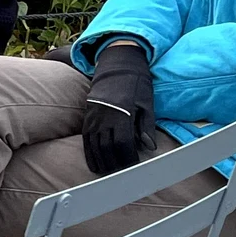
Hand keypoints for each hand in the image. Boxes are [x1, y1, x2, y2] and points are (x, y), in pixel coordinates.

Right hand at [81, 38, 154, 176]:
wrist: (117, 64)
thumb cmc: (135, 83)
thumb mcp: (146, 103)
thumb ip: (146, 126)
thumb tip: (149, 146)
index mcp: (122, 114)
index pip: (123, 144)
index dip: (128, 158)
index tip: (134, 164)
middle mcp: (105, 117)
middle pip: (107, 148)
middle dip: (114, 163)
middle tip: (121, 172)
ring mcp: (94, 118)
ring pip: (94, 146)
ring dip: (101, 161)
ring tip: (108, 171)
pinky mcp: (88, 117)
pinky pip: (86, 139)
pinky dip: (89, 153)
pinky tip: (94, 163)